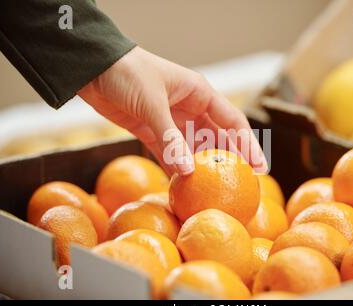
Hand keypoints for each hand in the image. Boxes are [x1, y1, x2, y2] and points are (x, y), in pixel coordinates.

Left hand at [78, 46, 266, 175]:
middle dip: (229, 160)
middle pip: (217, 138)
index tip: (259, 167)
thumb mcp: (152, 103)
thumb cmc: (127, 73)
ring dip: (201, 168)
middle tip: (242, 184)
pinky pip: (170, 154)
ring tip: (213, 190)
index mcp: (199, 93)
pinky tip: (183, 185)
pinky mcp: (152, 131)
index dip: (248, 145)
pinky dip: (176, 168)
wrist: (93, 68)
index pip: (232, 121)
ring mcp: (171, 121)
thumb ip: (170, 138)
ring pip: (194, 149)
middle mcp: (190, 108)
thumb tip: (189, 172)